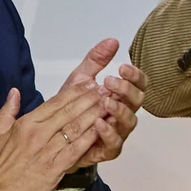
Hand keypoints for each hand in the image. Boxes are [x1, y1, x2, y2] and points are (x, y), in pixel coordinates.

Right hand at [0, 83, 104, 190]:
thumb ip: (8, 111)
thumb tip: (15, 91)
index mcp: (26, 124)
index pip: (55, 102)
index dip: (75, 91)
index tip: (89, 83)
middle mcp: (38, 134)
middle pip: (69, 112)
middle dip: (89, 98)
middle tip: (105, 89)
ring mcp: (47, 151)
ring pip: (76, 128)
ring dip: (94, 115)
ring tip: (109, 104)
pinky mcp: (55, 168)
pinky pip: (77, 149)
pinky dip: (91, 137)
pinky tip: (103, 129)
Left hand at [53, 39, 148, 168]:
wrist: (52, 133)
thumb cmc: (70, 107)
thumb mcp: (81, 79)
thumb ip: (96, 60)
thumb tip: (113, 40)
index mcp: (120, 96)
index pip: (138, 85)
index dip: (135, 76)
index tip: (123, 67)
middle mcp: (122, 114)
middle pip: (137, 102)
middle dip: (127, 90)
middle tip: (110, 82)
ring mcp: (117, 132)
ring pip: (129, 123)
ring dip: (120, 111)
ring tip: (106, 102)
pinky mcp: (106, 150)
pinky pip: (114, 144)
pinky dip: (108, 133)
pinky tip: (98, 122)